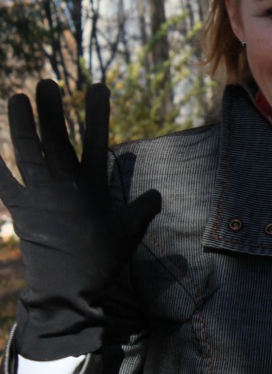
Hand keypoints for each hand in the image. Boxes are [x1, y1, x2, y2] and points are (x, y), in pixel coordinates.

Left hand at [0, 80, 160, 358]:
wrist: (68, 290)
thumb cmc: (102, 261)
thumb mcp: (129, 233)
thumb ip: (142, 209)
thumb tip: (156, 195)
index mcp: (90, 186)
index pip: (96, 140)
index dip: (97, 112)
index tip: (98, 86)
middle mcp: (62, 185)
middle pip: (55, 138)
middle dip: (50, 109)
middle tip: (46, 83)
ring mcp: (38, 196)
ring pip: (26, 152)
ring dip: (20, 124)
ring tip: (16, 97)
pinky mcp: (19, 210)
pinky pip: (3, 182)